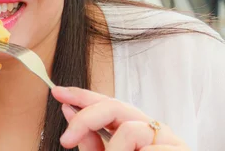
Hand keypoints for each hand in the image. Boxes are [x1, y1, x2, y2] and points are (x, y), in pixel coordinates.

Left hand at [51, 86, 188, 149]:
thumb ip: (90, 142)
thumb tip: (68, 111)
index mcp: (133, 128)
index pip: (106, 103)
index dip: (81, 95)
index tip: (57, 92)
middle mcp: (150, 128)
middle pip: (114, 106)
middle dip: (85, 119)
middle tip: (64, 140)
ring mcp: (167, 138)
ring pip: (128, 130)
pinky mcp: (181, 150)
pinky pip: (147, 149)